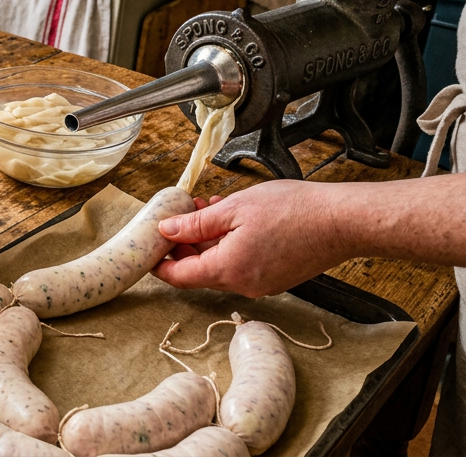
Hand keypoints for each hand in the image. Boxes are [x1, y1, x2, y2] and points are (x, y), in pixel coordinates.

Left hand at [152, 181, 351, 297]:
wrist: (342, 222)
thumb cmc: (293, 211)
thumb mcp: (233, 209)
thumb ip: (195, 224)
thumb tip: (167, 231)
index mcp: (228, 270)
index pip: (180, 277)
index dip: (160, 263)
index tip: (150, 248)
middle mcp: (244, 284)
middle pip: (199, 271)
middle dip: (186, 244)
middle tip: (183, 214)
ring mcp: (262, 284)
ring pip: (221, 265)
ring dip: (209, 240)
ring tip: (210, 208)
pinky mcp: (277, 277)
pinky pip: (242, 264)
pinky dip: (230, 244)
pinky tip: (233, 219)